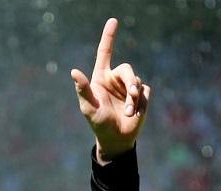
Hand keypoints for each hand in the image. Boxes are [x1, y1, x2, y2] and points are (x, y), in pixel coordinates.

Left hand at [71, 18, 150, 162]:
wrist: (115, 139)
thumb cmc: (98, 123)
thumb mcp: (88, 108)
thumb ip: (82, 90)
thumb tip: (73, 71)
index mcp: (101, 78)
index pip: (105, 53)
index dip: (109, 37)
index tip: (113, 20)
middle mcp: (115, 79)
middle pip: (127, 69)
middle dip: (130, 83)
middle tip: (131, 97)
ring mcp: (129, 87)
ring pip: (137, 82)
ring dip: (134, 98)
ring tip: (129, 112)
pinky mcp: (142, 96)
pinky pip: (146, 92)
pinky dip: (141, 103)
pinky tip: (134, 113)